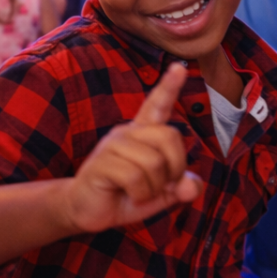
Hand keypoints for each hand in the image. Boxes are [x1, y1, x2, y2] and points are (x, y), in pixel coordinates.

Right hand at [62, 62, 201, 232]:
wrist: (87, 211)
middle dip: (176, 168)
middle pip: (170, 137)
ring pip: (154, 162)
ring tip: (140, 193)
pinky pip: (135, 177)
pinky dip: (141, 195)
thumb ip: (181, 188)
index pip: (156, 105)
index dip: (168, 87)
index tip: (179, 67)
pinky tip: (129, 196)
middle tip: (163, 186)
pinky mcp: (101, 163)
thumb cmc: (126, 196)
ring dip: (155, 188)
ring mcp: (112, 145)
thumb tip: (189, 186)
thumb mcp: (161, 194)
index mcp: (142, 134)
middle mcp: (126, 132)